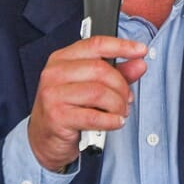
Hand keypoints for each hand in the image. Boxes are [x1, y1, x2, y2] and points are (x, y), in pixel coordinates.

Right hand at [28, 36, 147, 171]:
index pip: (96, 44)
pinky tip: (115, 122)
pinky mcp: (57, 116)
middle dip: (121, 86)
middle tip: (128, 99)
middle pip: (101, 70)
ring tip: (120, 112)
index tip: (141, 50)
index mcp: (62, 58)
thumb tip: (139, 64)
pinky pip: (94, 117)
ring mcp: (53, 94)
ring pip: (99, 92)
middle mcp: (55, 73)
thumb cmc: (67, 108)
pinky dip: (111, 120)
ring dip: (118, 104)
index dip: (121, 46)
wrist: (43, 138)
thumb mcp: (91, 86)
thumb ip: (116, 73)